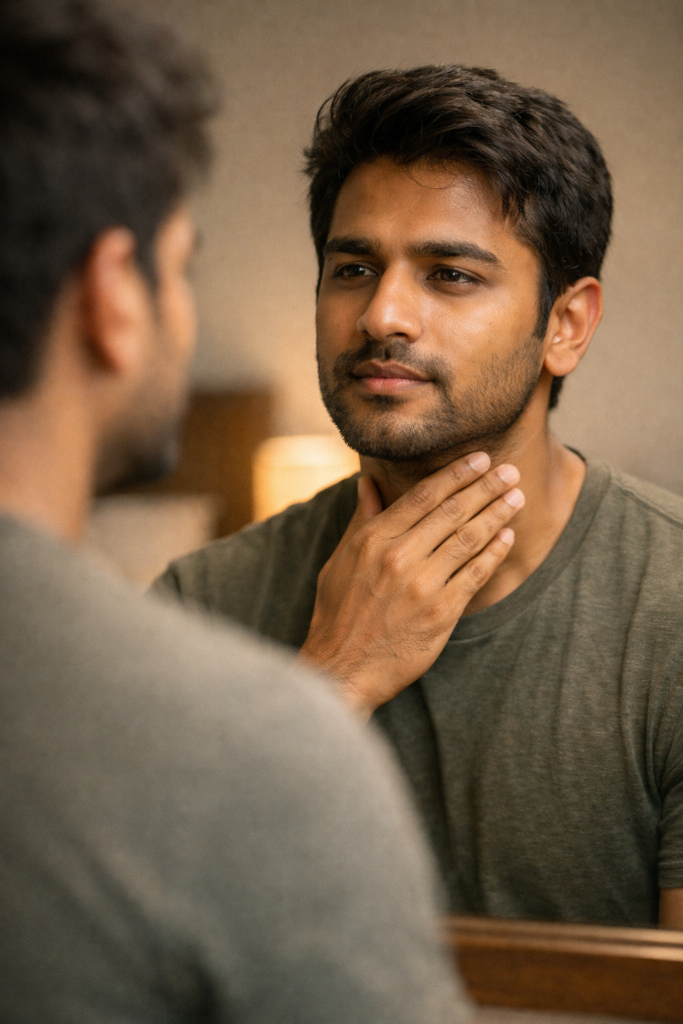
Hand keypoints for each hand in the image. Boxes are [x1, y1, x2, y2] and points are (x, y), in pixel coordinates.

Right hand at [299, 452, 522, 718]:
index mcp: (373, 540)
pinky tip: (507, 537)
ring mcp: (422, 585)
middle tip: (510, 471)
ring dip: (497, 514)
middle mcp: (399, 557)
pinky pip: (476, 574)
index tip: (479, 459)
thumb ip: (362, 521)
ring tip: (517, 497)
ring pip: (469, 538)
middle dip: (486, 487)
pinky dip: (494, 552)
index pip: (423, 495)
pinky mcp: (441, 612)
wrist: (342, 669)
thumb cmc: (338, 614)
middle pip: (452, 511)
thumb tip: (368, 482)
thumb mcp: (339, 561)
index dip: (456, 474)